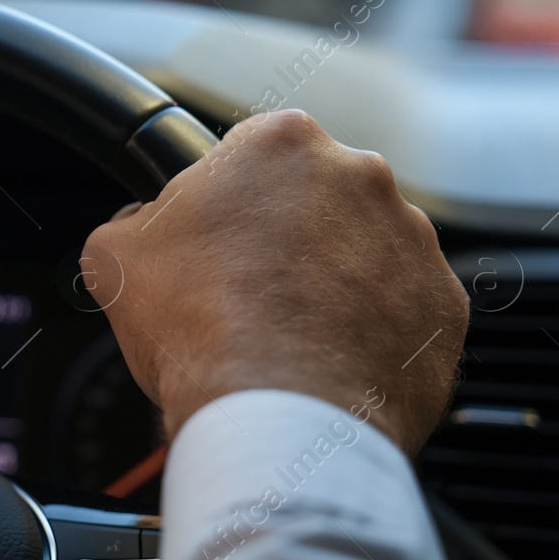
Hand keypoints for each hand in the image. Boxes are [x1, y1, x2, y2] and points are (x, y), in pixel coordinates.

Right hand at [81, 110, 467, 455]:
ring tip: (287, 333)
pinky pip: (403, 307)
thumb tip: (143, 227)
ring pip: (364, 249)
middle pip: (315, 196)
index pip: (251, 151)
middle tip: (246, 289)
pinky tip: (327, 358)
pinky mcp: (444, 305)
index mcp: (283, 143)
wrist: (275, 416)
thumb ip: (134, 220)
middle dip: (287, 234)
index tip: (216, 236)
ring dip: (333, 280)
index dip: (226, 198)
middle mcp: (361, 176)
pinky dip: (373, 328)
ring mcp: (413, 240)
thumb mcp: (114, 255)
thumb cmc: (200, 327)